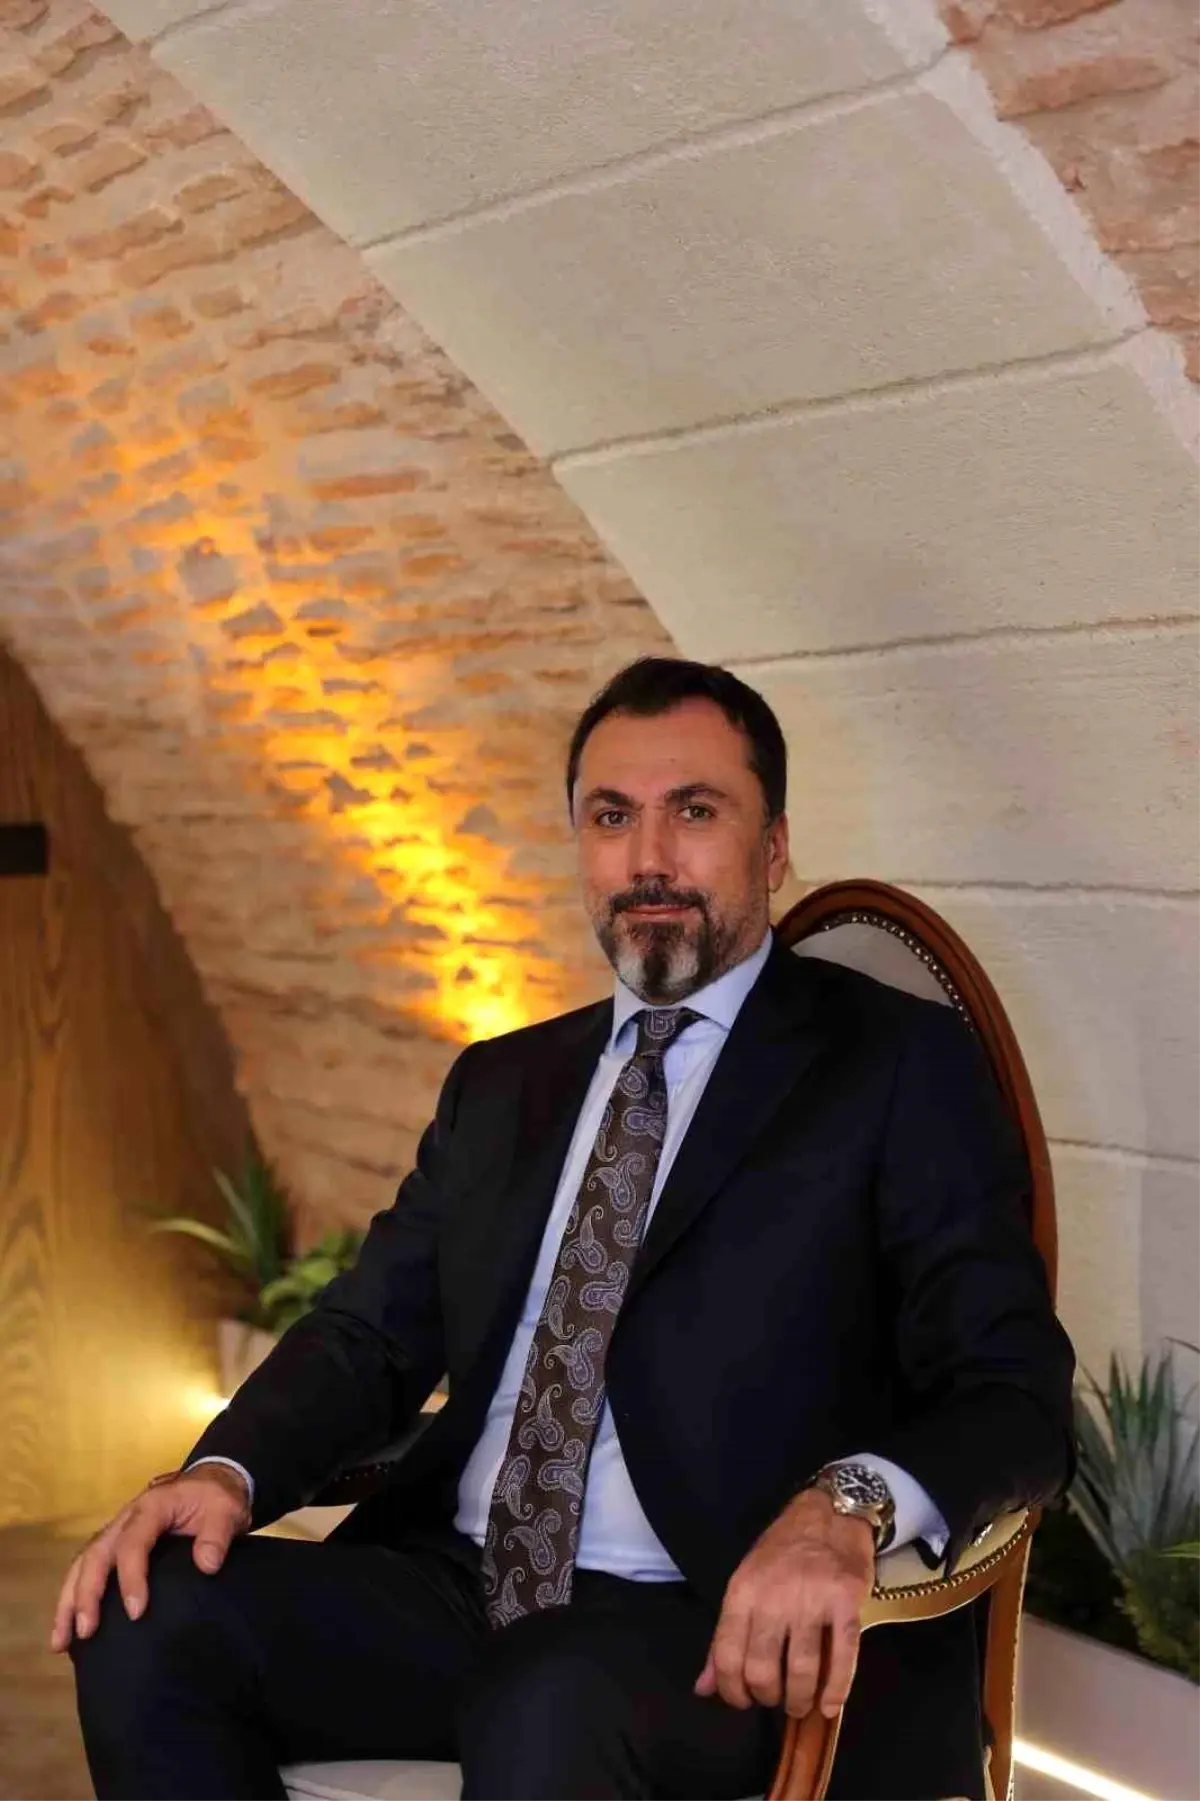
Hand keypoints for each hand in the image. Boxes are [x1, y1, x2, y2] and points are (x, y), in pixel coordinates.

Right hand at [49, 1464, 251, 1653]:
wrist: (210, 1483)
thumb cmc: (216, 1499)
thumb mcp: (226, 1510)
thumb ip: (217, 1536)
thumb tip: (207, 1565)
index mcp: (152, 1507)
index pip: (133, 1543)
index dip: (132, 1578)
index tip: (137, 1613)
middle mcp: (126, 1518)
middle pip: (96, 1554)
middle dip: (86, 1594)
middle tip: (86, 1632)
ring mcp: (116, 1531)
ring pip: (83, 1563)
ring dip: (69, 1601)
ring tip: (61, 1641)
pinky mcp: (114, 1544)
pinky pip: (86, 1569)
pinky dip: (73, 1597)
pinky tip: (69, 1629)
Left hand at [695, 1488, 873, 1719]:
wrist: (828, 1514)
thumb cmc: (781, 1552)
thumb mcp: (744, 1584)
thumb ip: (724, 1637)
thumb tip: (703, 1688)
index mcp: (742, 1592)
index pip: (727, 1655)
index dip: (732, 1690)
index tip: (743, 1700)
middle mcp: (774, 1598)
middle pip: (763, 1669)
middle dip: (768, 1696)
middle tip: (775, 1699)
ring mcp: (812, 1601)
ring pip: (802, 1669)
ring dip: (800, 1699)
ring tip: (800, 1705)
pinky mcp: (846, 1603)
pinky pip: (843, 1657)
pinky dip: (836, 1690)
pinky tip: (829, 1706)